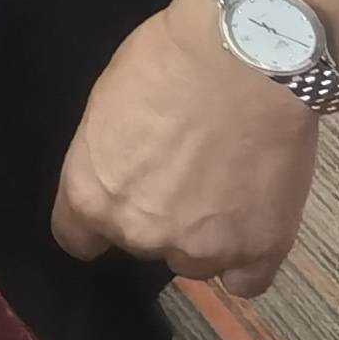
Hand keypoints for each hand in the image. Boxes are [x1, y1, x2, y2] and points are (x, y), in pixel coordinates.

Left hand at [54, 0, 322, 295]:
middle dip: (157, 216)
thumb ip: (106, 161)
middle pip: (142, 244)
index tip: (113, 208)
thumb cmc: (166, 64)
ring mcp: (204, 247)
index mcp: (91, 196)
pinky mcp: (261, 249)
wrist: (242, 59)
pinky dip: (248, 257)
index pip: (77, 239)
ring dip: (205, 236)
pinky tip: (250, 223)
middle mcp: (141, 232)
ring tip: (224, 186)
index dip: (96, 224)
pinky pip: (246, 280)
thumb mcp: (104, 109)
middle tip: (183, 174)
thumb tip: (119, 176)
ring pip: (195, 262)